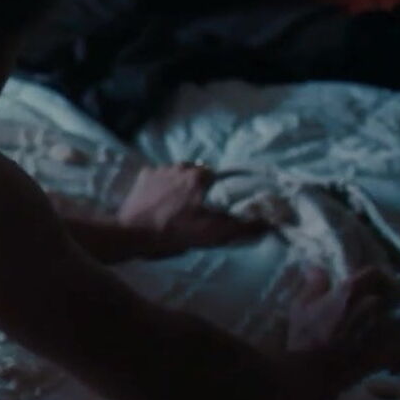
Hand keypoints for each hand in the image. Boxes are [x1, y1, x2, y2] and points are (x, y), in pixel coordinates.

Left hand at [116, 164, 268, 251]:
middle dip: (200, 187)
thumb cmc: (173, 233)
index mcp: (198, 176)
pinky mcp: (143, 176)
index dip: (219, 192)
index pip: (218, 177)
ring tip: (178, 206)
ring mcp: (159, 169)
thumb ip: (240, 228)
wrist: (132, 234)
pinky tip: (160, 202)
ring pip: (179, 173)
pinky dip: (163, 186)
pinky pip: (160, 177)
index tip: (215, 206)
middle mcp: (180, 166)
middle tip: (197, 209)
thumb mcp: (211, 234)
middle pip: (198, 174)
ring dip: (181, 185)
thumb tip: (266, 224)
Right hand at [269, 267, 399, 399]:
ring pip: (391, 319)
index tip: (369, 280)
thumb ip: (313, 285)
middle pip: (383, 296)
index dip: (373, 275)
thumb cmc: (303, 335)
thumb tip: (317, 268)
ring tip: (377, 327)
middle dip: (377, 299)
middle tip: (369, 304)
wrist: (312, 371)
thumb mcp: (299, 306)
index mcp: (350, 293)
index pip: (373, 273)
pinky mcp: (385, 350)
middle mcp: (370, 307)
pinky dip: (399, 345)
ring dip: (386, 321)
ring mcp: (380, 330)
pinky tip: (392, 347)